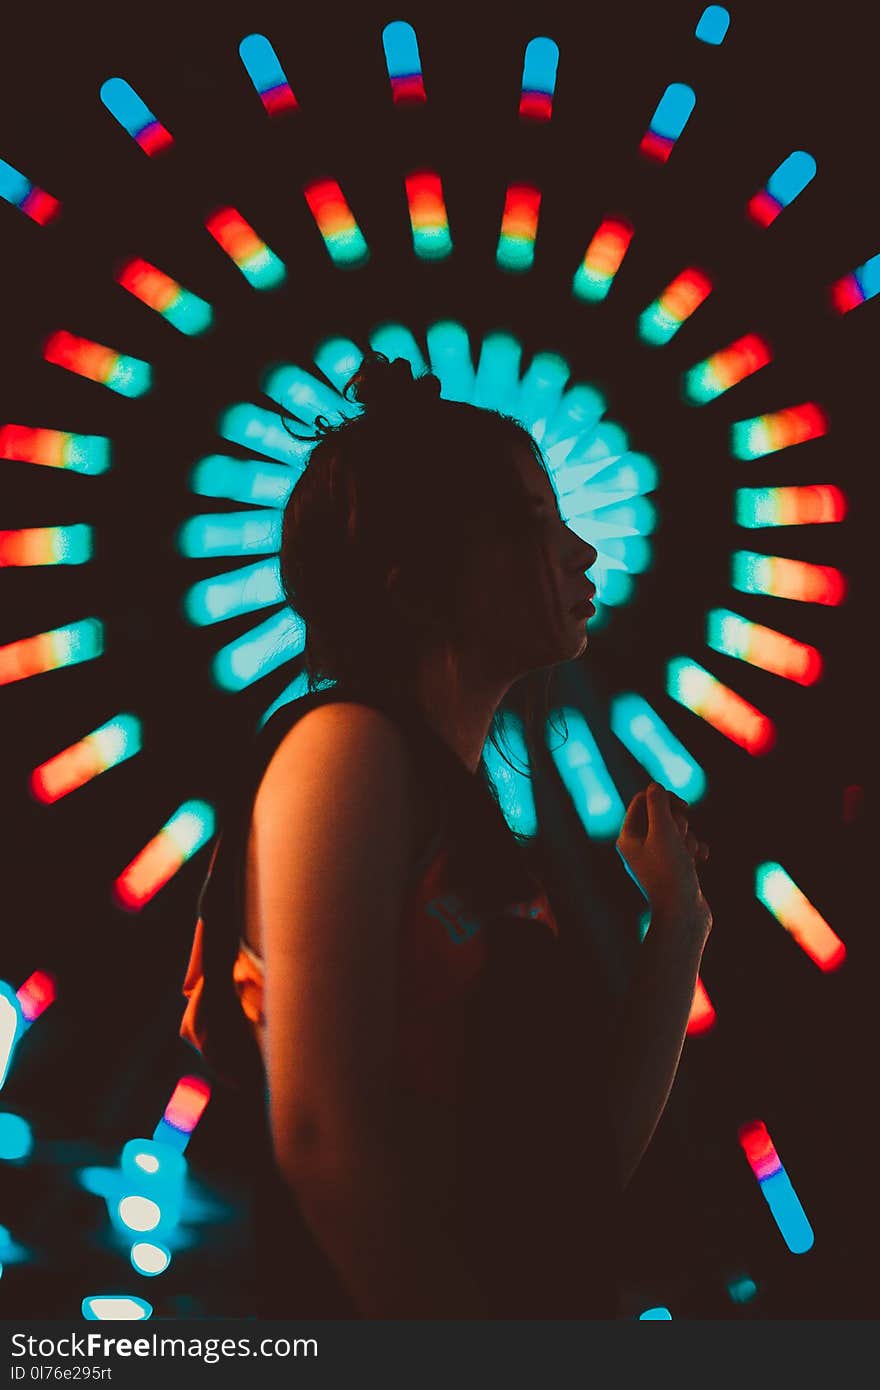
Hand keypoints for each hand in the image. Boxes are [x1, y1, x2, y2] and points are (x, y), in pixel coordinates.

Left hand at [616, 783, 712, 934]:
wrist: (683, 916)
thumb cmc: (670, 873)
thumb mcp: (664, 832)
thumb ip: (658, 805)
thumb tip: (655, 786)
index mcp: (628, 838)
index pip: (642, 800)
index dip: (664, 798)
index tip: (683, 807)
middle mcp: (638, 848)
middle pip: (662, 814)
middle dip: (679, 821)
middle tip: (682, 836)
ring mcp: (657, 859)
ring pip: (678, 831)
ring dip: (690, 837)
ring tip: (691, 854)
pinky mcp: (674, 869)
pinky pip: (687, 847)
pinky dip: (696, 850)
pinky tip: (701, 860)